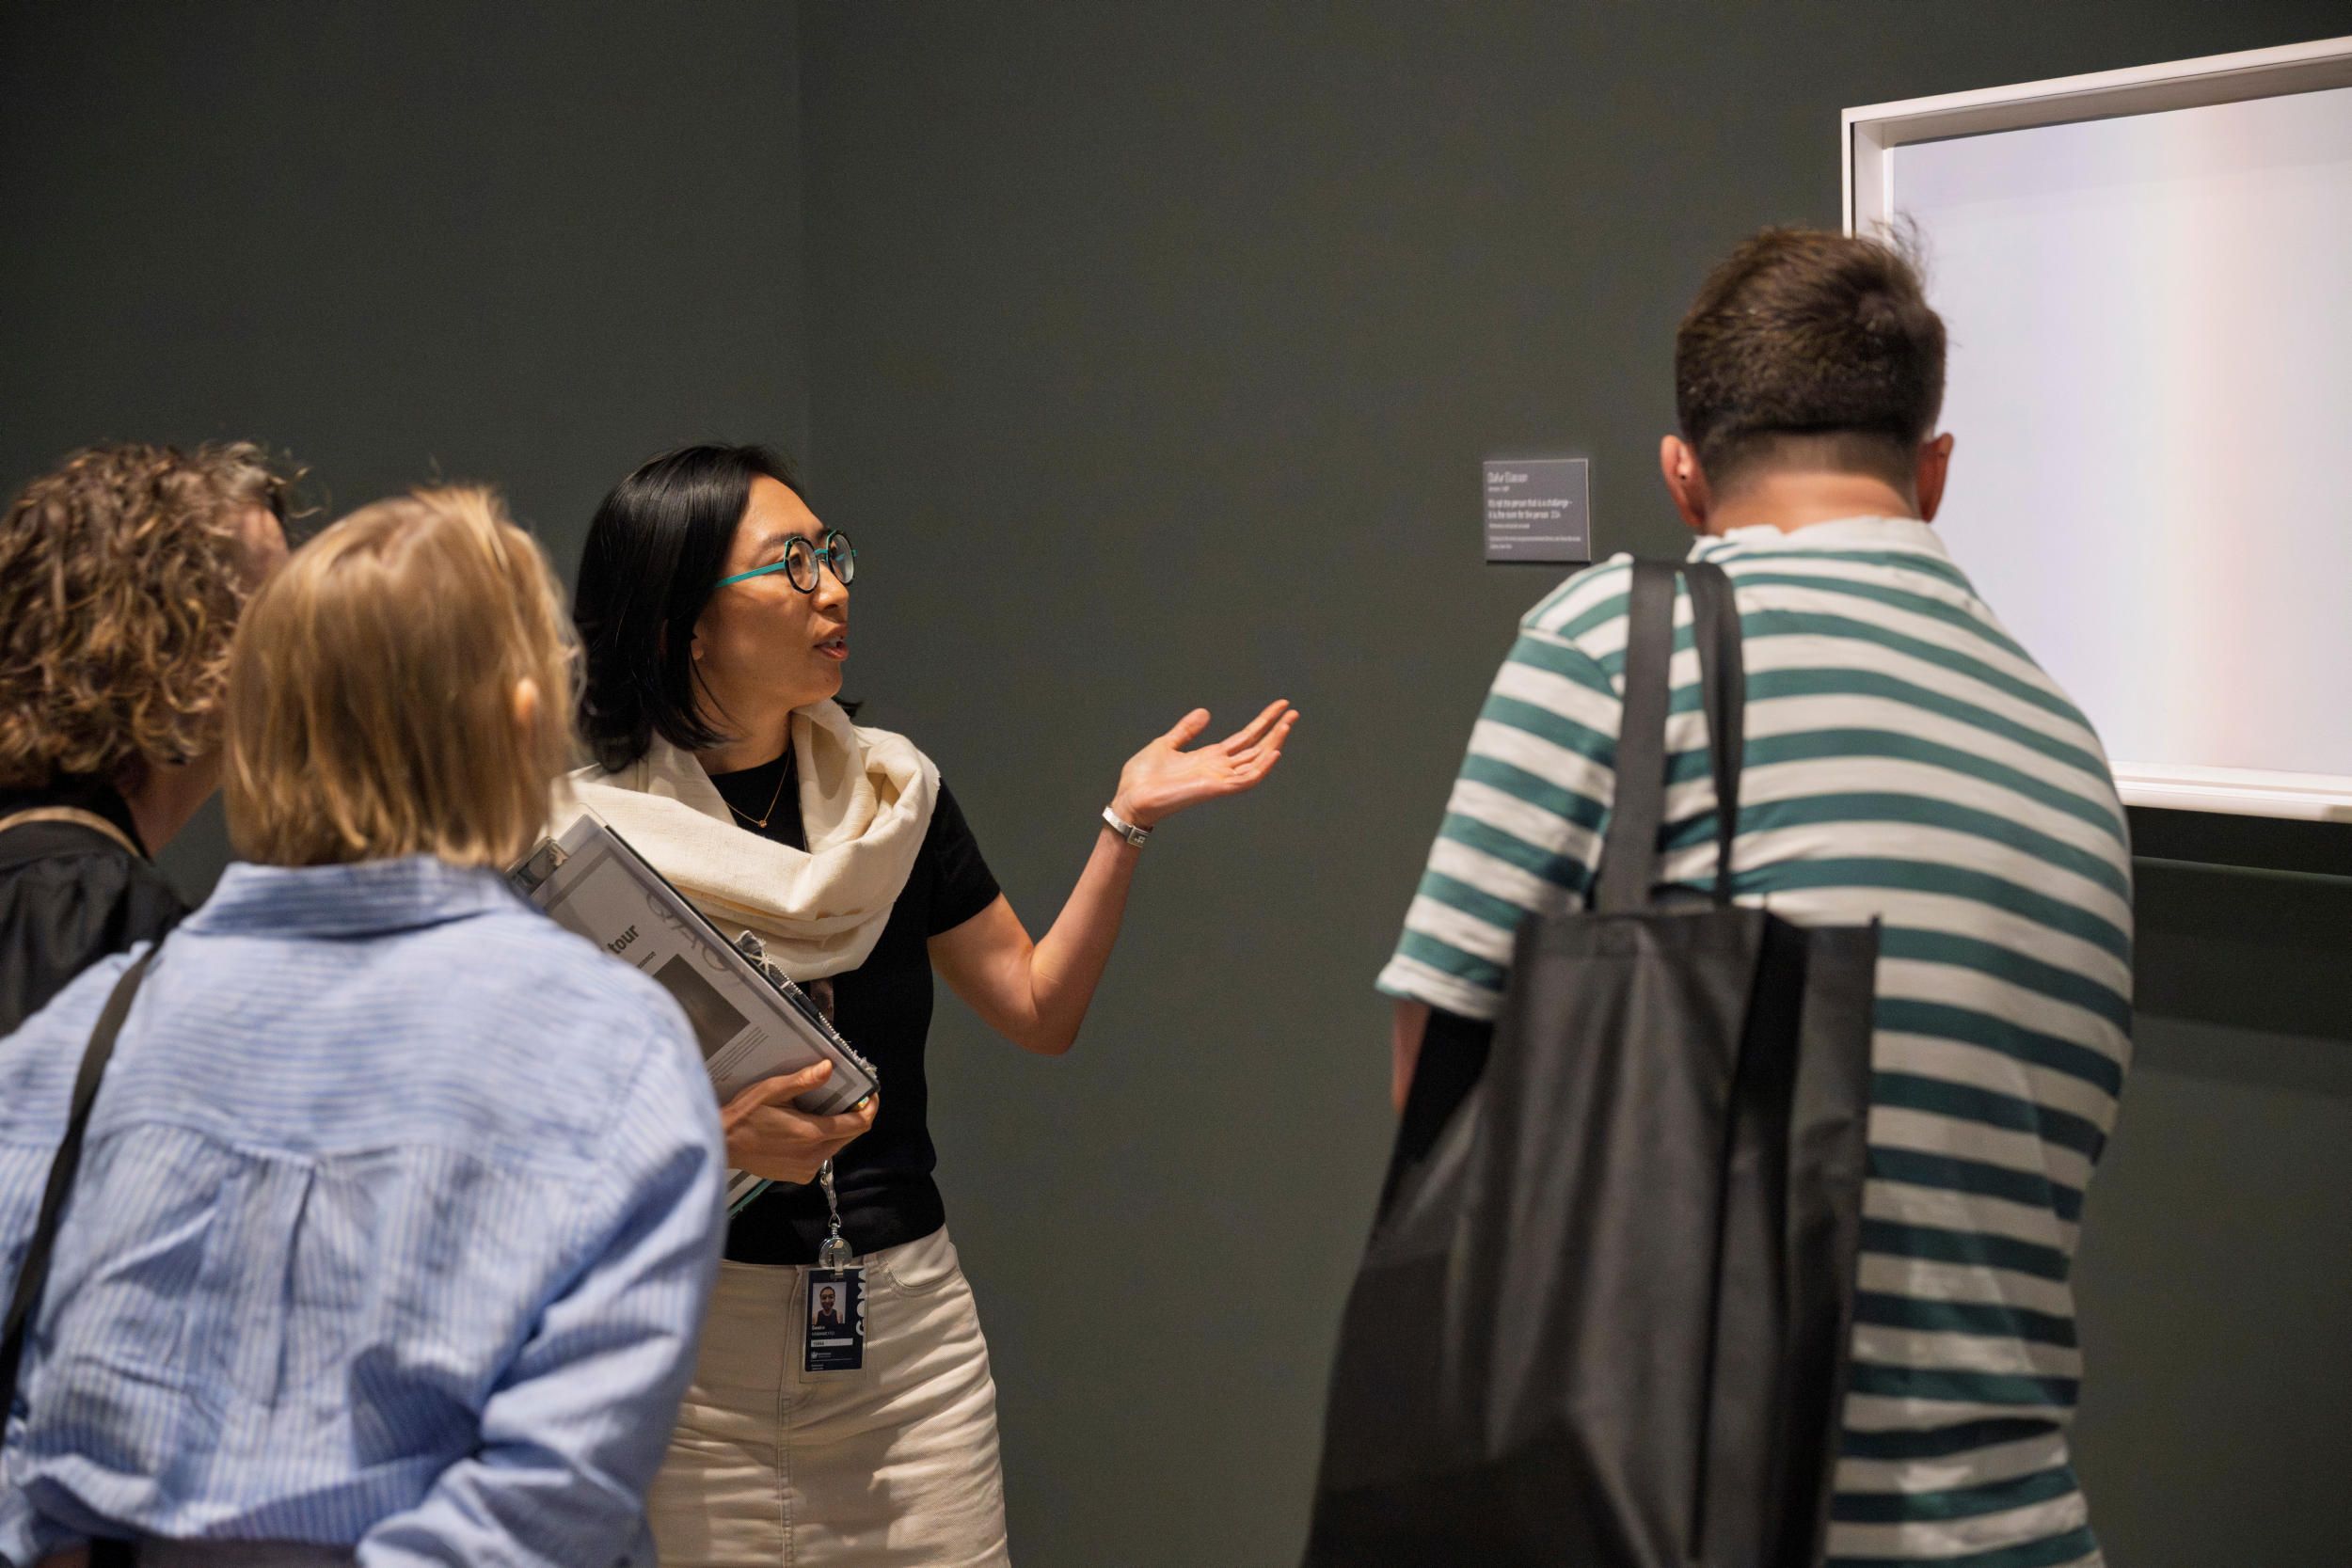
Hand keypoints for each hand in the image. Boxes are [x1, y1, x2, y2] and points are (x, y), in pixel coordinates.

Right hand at [718, 1060, 876, 1184]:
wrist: (722, 1146)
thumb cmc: (746, 1115)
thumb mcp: (773, 1090)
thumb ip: (803, 1081)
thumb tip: (829, 1067)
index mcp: (812, 1134)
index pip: (858, 1124)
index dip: (870, 1108)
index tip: (870, 1095)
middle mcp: (814, 1156)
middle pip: (850, 1136)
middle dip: (853, 1117)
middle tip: (845, 1098)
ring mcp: (806, 1169)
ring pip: (836, 1147)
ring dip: (836, 1129)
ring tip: (820, 1111)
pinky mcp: (797, 1176)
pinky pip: (820, 1157)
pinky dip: (821, 1143)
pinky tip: (804, 1130)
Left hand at [1112, 699, 1298, 828]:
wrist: (1130, 798)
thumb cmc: (1143, 778)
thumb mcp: (1166, 744)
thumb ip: (1187, 730)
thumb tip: (1205, 713)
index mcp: (1210, 758)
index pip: (1244, 738)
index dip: (1263, 722)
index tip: (1279, 706)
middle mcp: (1219, 769)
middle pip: (1256, 748)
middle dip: (1275, 730)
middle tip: (1293, 712)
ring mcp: (1219, 779)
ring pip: (1256, 761)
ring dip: (1274, 743)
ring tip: (1288, 725)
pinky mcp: (1215, 789)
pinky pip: (1246, 780)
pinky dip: (1262, 768)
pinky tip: (1275, 752)